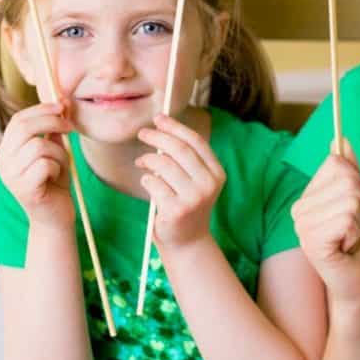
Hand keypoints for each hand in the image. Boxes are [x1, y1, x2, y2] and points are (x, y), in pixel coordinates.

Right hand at [0, 101, 73, 227]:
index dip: (42, 109)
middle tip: (71, 128)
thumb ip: (54, 131)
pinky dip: (58, 168)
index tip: (63, 106)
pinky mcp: (23, 189)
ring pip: (38, 146)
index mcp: (7, 150)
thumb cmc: (55, 182)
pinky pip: (45, 165)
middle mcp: (3, 162)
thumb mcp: (55, 152)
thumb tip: (63, 102)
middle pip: (25, 128)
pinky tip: (55, 179)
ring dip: (59, 153)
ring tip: (61, 165)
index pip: (18, 120)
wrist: (55, 217)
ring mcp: (10, 176)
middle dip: (53, 122)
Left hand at [136, 114, 225, 248]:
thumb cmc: (186, 204)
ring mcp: (193, 198)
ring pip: (164, 165)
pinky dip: (146, 179)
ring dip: (148, 159)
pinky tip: (147, 183)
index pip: (196, 142)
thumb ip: (184, 159)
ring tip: (142, 161)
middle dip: (158, 137)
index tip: (159, 118)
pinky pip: (153, 183)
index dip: (176, 127)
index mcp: (217, 173)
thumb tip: (160, 128)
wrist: (187, 241)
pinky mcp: (176, 210)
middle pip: (180, 150)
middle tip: (143, 133)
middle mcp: (208, 185)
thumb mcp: (194, 180)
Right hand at [291, 141, 359, 310]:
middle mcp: (299, 210)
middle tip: (353, 230)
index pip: (336, 164)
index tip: (353, 212)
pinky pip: (347, 217)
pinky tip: (345, 249)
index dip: (356, 186)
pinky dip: (356, 233)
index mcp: (307, 198)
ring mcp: (302, 226)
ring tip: (349, 241)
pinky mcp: (312, 241)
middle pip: (346, 178)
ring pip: (350, 198)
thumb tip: (343, 140)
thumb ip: (351, 173)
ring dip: (359, 222)